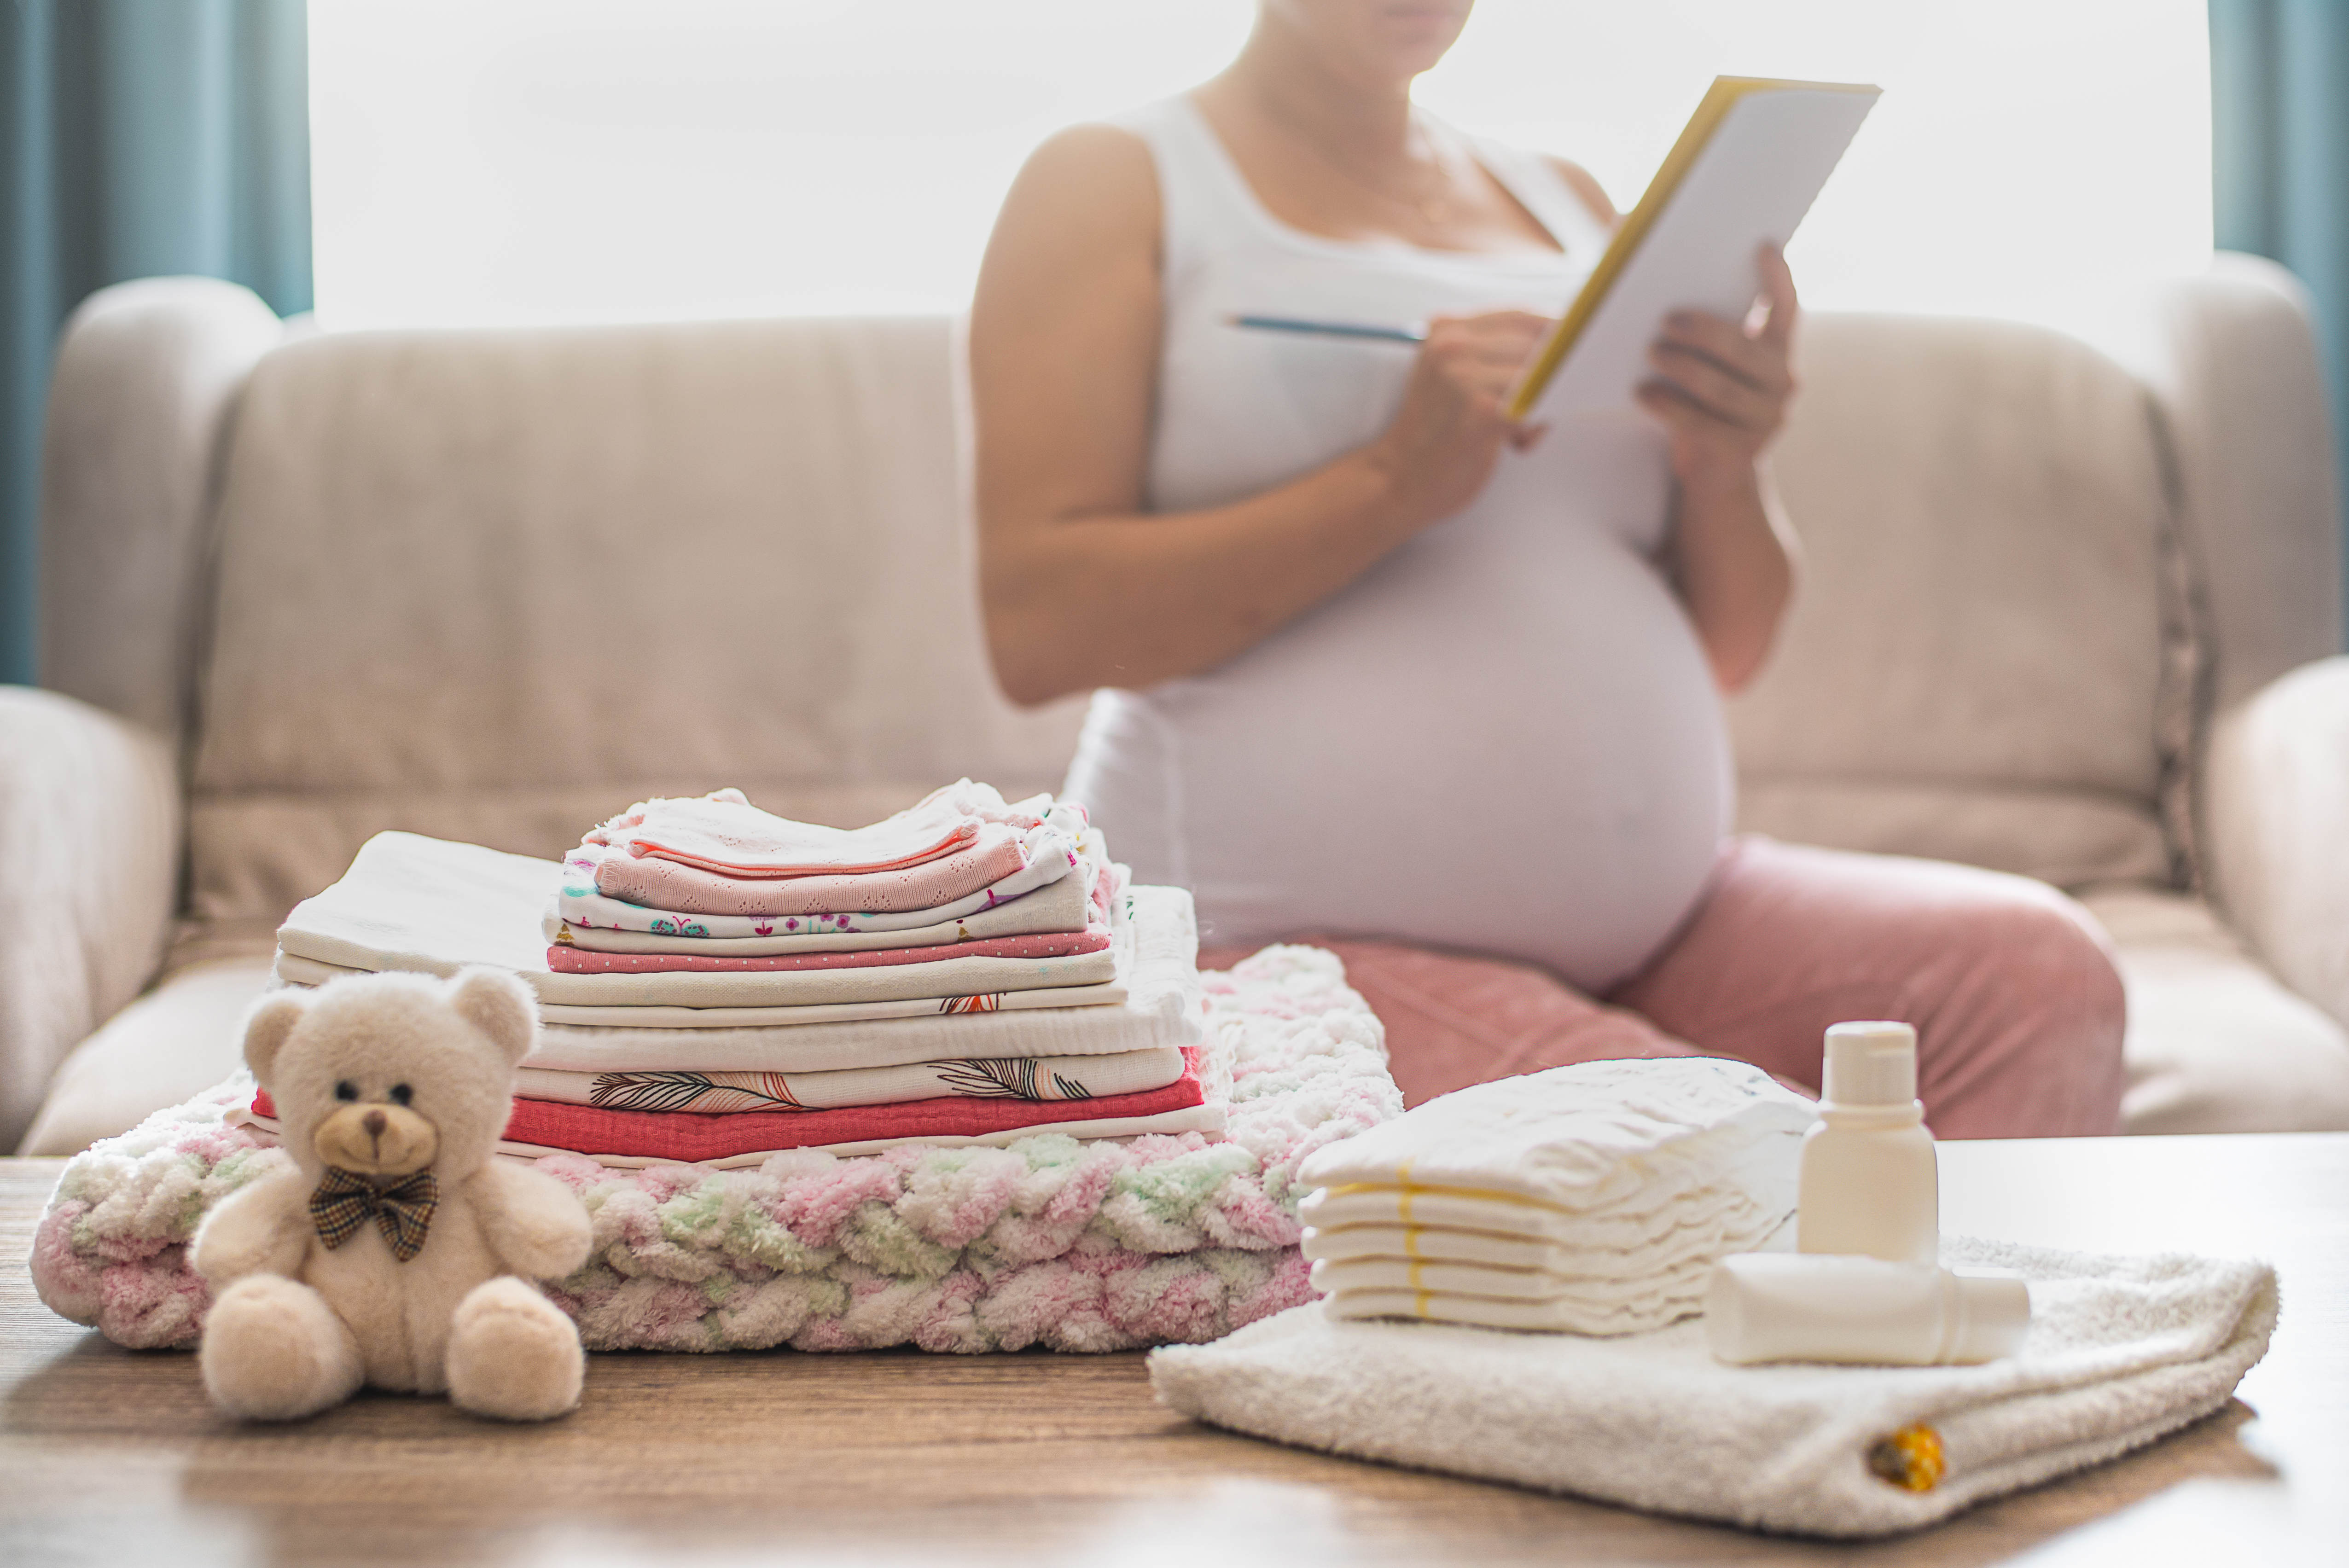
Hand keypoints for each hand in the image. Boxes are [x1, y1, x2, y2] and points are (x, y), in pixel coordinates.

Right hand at [1365, 309, 1551, 526]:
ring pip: (1542, 374)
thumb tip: (1567, 343)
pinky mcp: (1481, 411)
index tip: (1575, 353)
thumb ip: (1495, 353)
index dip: (1555, 334)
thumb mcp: (1454, 376)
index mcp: (1445, 328)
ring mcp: (1464, 375)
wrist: (1398, 481)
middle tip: (1547, 404)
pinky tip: (1517, 444)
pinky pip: (1537, 407)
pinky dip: (1536, 427)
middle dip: (1554, 373)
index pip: (1521, 314)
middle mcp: (1451, 345)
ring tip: (1522, 431)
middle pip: (1538, 342)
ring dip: (1545, 404)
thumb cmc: (1439, 432)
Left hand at [1636, 243, 1797, 489]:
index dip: (1778, 277)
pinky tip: (1643, 392)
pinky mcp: (1742, 450)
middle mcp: (1782, 382)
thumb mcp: (1714, 368)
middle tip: (1666, 318)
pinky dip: (1669, 407)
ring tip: (1650, 352)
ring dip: (1683, 368)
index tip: (1763, 244)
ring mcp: (1766, 419)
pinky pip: (1702, 425)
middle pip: (1743, 350)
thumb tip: (1664, 299)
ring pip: (1721, 389)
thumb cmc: (1704, 407)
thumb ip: (1708, 338)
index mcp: (1777, 352)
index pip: (1787, 308)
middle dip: (1704, 332)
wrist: (1716, 476)